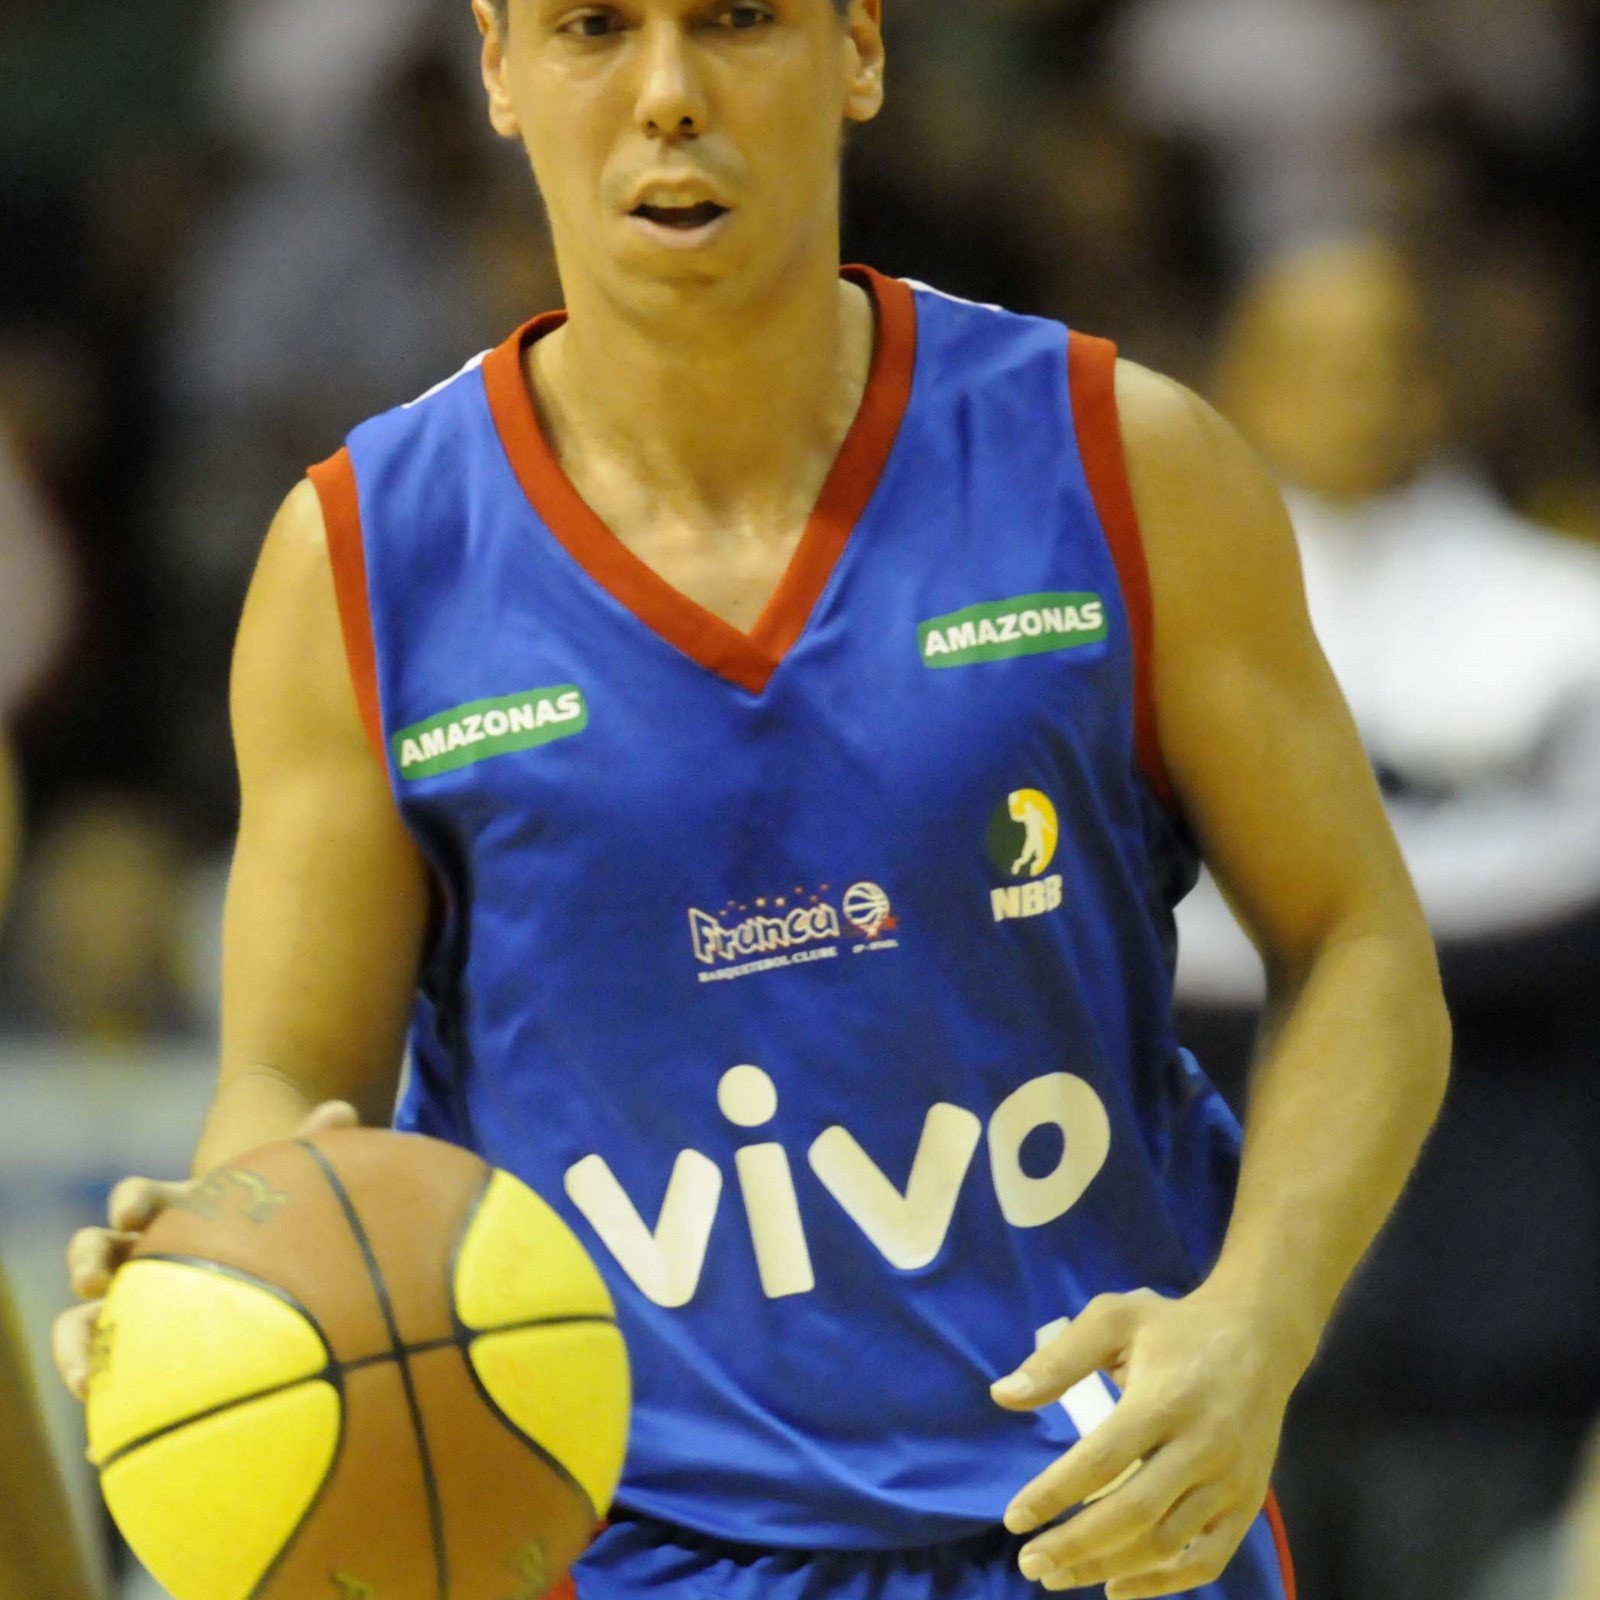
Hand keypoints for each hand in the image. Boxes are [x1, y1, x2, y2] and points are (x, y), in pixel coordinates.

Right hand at [52, 1100, 357, 1399]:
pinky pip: (118, 1383)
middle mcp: (141, 1256)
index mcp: (171, 1210)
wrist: (261, 1253)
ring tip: (85, 1383)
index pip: (138, 1197)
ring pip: (83, 1325)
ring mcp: (135, 1308)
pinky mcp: (138, 1355)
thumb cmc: (273, 1214)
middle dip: (85, 1262)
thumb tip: (344, 1110)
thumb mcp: (289, 1181)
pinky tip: (108, 1448)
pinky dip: (113, 1410)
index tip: (132, 1210)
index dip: (131, 1200)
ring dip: (76, 1348)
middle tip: (90, 1279)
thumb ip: (314, 1144)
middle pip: (95, 1255)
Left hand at [991, 1285, 1301, 1598]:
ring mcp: (1230, 1481)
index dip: (1054, 1495)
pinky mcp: (1248, 1504)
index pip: (1101, 1460)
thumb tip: (1001, 1396)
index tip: (1014, 1519)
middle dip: (1076, 1545)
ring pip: (1167, 1543)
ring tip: (1059, 1575)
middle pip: (1133, 1512)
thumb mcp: (1113, 1320)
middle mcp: (1201, 1447)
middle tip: (1029, 1562)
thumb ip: (1059, 1359)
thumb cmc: (1173, 1327)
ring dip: (1108, 1566)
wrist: (1259, 1337)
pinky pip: (1207, 1560)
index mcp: (1163, 1400)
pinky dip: (1163, 1583)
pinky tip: (1118, 1587)